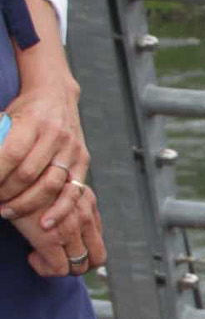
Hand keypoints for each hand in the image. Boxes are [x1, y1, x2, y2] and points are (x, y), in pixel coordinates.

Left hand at [0, 50, 92, 253]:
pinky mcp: (82, 161)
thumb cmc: (25, 110)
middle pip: (28, 174)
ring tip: (6, 211)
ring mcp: (71, 150)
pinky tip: (45, 223)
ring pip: (49, 186)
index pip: (12, 154)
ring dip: (25, 204)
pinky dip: (59, 211)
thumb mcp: (6, 117)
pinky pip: (73, 192)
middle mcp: (55, 136)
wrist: (56, 94)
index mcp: (33, 122)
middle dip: (5, 192)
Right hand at [22, 182, 104, 280]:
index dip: (84, 249)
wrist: (11, 177)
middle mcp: (84, 215)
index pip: (98, 238)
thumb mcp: (56, 185)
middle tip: (59, 261)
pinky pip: (59, 269)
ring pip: (79, 266)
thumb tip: (66, 222)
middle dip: (80, 265)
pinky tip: (32, 256)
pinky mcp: (50, 239)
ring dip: (62, 267)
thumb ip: (69, 201)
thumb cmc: (27, 182)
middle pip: (98, 257)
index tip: (62, 245)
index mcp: (88, 201)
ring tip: (40, 256)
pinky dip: (45, 269)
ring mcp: (69, 229)